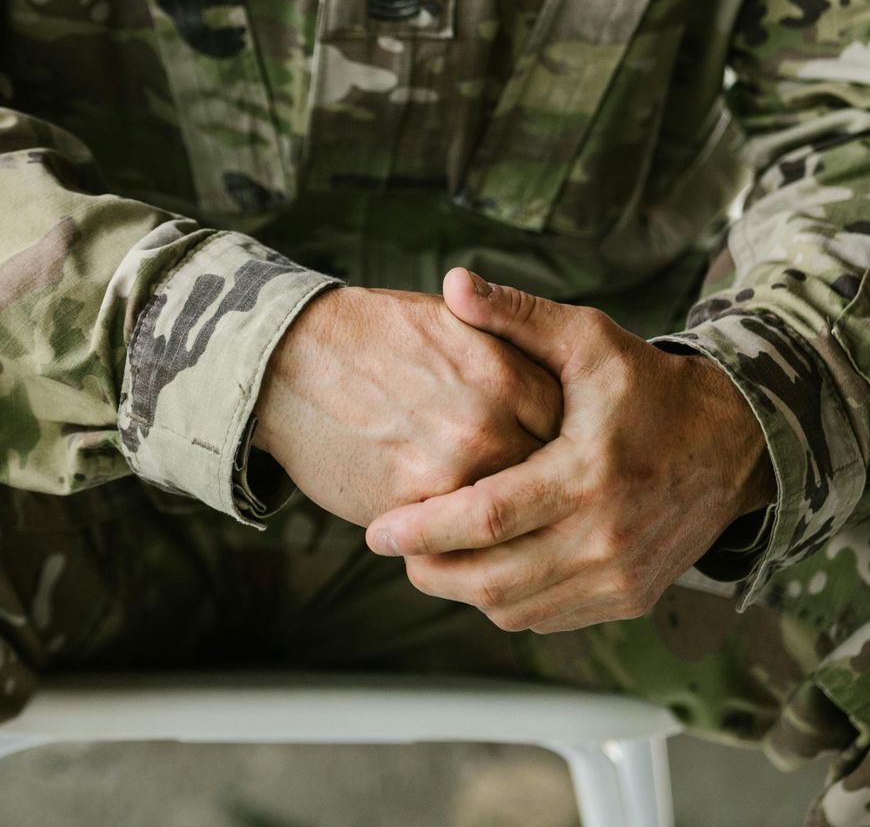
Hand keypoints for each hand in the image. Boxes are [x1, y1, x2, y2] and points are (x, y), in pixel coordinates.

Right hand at [253, 285, 561, 526]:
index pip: (574, 427)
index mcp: (504, 374)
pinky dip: (470, 543)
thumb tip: (559, 388)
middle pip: (553, 480)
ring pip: (509, 520)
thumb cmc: (373, 334)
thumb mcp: (453, 325)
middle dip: (556, 491)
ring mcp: (448, 472)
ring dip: (519, 528)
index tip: (578, 455)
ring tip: (523, 529)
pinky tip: (472, 538)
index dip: (578, 445)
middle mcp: (486, 425)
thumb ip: (511, 355)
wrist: (291, 359)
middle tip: (558, 501)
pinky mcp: (409, 509)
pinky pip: (459, 541)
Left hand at [365, 269, 771, 633]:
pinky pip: (548, 618)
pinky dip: (507, 601)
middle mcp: (605, 536)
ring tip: (430, 556)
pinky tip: (485, 566)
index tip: (378, 531)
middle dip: (430, 569)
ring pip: (515, 608)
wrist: (733, 443)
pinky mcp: (629, 598)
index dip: (425, 528)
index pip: (488, 517)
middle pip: (492, 578)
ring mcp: (620, 576)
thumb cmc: (650, 387)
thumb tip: (453, 283)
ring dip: (462, 589)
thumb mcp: (588, 340)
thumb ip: (517, 316)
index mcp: (588, 474)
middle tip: (395, 546)